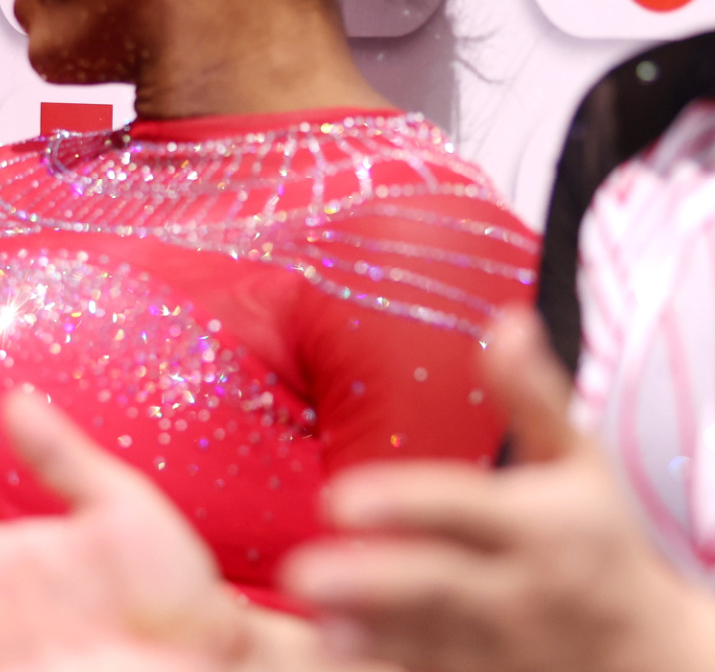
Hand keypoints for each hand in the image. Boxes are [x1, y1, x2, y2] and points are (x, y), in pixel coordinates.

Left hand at [281, 308, 714, 671]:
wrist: (654, 653)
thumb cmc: (600, 541)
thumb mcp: (579, 465)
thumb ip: (532, 396)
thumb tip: (506, 319)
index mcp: (540, 525)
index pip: (464, 510)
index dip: (403, 504)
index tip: (339, 498)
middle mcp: (521, 588)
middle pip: (439, 586)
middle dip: (373, 582)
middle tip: (302, 573)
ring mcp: (505, 646)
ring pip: (429, 640)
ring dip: (368, 630)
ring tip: (311, 613)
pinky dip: (386, 664)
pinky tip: (335, 651)